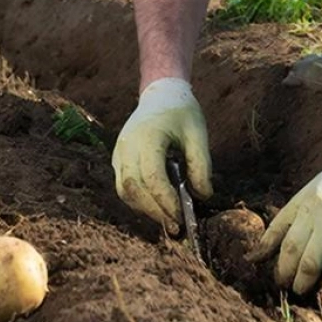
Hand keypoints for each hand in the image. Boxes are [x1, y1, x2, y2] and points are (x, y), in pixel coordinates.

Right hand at [112, 78, 213, 233]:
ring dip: (146, 210)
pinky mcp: (118, 160)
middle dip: (154, 212)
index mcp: (147, 136)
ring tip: (169, 220)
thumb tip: (203, 196)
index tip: (182, 215)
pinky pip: (124, 187)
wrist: (160, 94)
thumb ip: (201, 164)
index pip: (151, 176)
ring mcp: (118, 153)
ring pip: (125, 192)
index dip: (165, 200)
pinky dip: (140, 202)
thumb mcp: (198, 133)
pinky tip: (159, 207)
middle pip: (133, 188)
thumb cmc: (181, 112)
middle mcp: (126, 146)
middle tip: (177, 227)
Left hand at [248, 141, 321, 293]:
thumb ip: (278, 229)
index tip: (281, 280)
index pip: (290, 250)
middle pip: (310, 266)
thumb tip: (252, 258)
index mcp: (311, 210)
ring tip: (321, 283)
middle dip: (301, 284)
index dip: (283, 271)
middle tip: (299, 288)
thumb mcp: (303, 200)